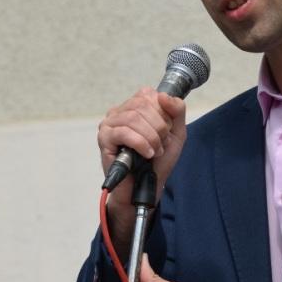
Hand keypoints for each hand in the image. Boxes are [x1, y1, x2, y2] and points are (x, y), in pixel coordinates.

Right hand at [97, 88, 186, 253]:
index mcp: (135, 106)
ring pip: (134, 118)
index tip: (166, 132)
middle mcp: (119, 111)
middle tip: (161, 144)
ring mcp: (109, 124)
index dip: (162, 113)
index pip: (149, 95)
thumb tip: (163, 95)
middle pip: (142, 105)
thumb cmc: (158, 160)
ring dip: (151, 137)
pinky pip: (123, 132)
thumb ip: (177, 110)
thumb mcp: (176, 132)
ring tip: (154, 151)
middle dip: (159, 127)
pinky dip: (140, 143)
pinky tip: (146, 154)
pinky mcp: (104, 139)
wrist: (147, 186)